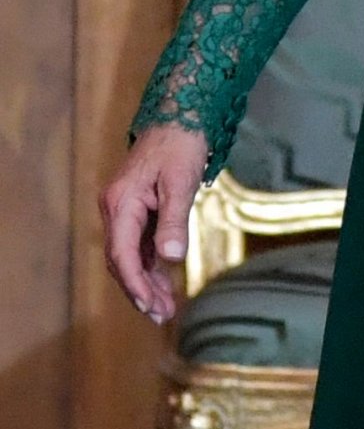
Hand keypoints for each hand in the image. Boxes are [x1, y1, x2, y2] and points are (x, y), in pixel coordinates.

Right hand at [99, 124, 208, 323]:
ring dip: (146, 281)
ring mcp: (126, 208)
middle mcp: (116, 208)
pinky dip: (150, 264)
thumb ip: (174, 220)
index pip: (121, 254)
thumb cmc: (181, 142)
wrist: (182, 112)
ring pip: (130, 255)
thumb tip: (170, 259)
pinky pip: (139, 243)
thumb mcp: (181, 181)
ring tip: (166, 308)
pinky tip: (164, 281)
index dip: (135, 284)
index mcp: (121, 202)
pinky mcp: (138, 207)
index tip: (151, 307)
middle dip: (140, 290)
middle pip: (121, 260)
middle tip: (162, 316)